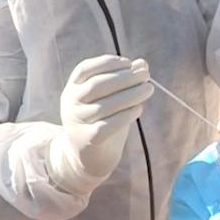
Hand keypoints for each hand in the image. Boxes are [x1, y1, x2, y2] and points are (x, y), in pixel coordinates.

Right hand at [47, 55, 152, 192]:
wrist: (90, 156)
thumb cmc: (103, 119)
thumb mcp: (110, 97)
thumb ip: (123, 80)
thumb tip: (143, 64)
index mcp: (72, 89)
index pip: (84, 69)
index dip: (106, 63)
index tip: (129, 63)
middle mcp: (70, 104)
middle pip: (96, 86)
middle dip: (124, 78)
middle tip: (145, 75)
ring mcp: (77, 122)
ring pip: (104, 105)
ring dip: (130, 94)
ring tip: (148, 89)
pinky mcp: (88, 140)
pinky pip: (108, 125)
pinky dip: (126, 115)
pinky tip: (139, 109)